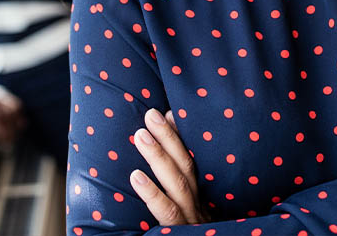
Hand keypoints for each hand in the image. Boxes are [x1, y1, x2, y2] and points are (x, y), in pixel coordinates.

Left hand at [130, 108, 211, 225]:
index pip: (192, 159)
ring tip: (140, 135)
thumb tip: (168, 133)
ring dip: (159, 157)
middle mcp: (200, 203)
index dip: (180, 136)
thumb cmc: (185, 227)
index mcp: (200, 194)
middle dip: (169, 137)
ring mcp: (192, 218)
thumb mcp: (185, 204)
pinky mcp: (180, 233)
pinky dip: (153, 194)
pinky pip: (168, 213)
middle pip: (186, 165)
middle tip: (151, 114)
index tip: (167, 112)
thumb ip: (177, 175)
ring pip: (178, 184)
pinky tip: (136, 176)